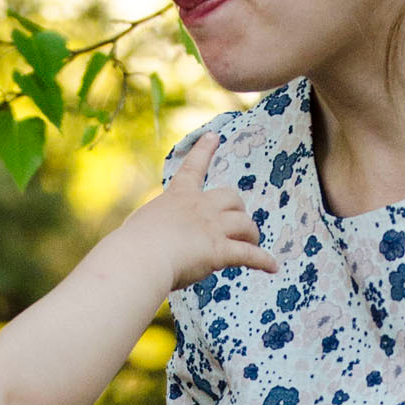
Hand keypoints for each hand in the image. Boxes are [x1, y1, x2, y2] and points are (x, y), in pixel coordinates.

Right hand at [113, 130, 277, 294]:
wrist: (140, 256)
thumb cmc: (132, 244)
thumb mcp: (142, 225)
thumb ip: (154, 226)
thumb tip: (152, 238)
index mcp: (178, 196)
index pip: (193, 167)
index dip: (204, 150)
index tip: (214, 136)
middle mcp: (200, 207)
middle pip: (232, 198)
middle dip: (238, 209)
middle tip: (238, 223)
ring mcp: (212, 228)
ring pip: (246, 224)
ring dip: (252, 235)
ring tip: (254, 244)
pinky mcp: (220, 251)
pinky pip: (250, 254)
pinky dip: (263, 261)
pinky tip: (272, 267)